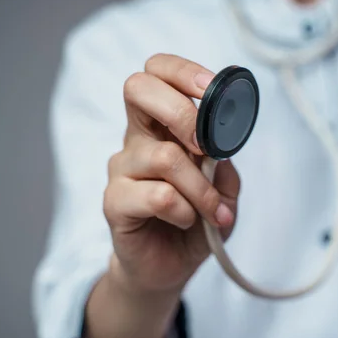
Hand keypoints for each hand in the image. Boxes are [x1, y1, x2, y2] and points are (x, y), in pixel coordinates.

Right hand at [104, 54, 240, 294]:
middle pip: (137, 88)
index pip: (156, 72)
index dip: (182, 71)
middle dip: (183, 112)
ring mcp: (121, 168)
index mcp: (160, 124)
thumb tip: (220, 143)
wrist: (170, 266)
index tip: (212, 89)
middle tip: (207, 149)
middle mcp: (136, 138)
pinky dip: (185, 211)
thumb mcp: (223, 188)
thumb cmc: (195, 220)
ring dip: (201, 189)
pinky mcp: (114, 201)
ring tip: (213, 212)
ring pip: (165, 157)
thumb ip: (222, 161)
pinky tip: (186, 222)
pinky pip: (159, 196)